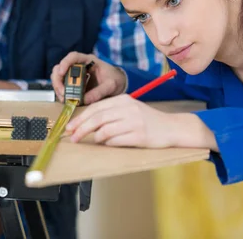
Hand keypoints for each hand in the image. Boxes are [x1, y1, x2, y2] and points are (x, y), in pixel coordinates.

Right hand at [51, 51, 126, 103]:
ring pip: (59, 78)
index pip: (73, 56)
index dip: (65, 63)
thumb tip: (84, 100)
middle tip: (62, 92)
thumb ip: (99, 92)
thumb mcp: (111, 85)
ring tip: (64, 99)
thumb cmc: (115, 80)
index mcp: (89, 60)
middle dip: (58, 80)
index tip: (61, 72)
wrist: (119, 84)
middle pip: (61, 68)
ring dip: (58, 88)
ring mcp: (75, 76)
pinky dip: (62, 94)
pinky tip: (66, 100)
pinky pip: (63, 87)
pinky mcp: (74, 85)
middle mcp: (79, 66)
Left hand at [64, 94, 217, 149]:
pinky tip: (107, 144)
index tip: (70, 127)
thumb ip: (111, 113)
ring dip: (94, 138)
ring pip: (105, 131)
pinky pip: (116, 141)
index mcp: (124, 100)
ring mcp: (135, 122)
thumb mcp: (129, 109)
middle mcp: (128, 109)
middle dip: (81, 129)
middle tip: (73, 137)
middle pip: (97, 119)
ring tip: (92, 141)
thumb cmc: (147, 120)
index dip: (80, 118)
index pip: (96, 108)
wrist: (172, 127)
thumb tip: (86, 124)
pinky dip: (108, 144)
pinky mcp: (140, 136)